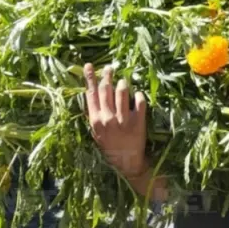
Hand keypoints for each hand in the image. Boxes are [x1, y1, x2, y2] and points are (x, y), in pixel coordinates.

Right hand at [83, 63, 147, 179]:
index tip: (89, 65)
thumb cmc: (109, 146)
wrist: (126, 162)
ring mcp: (123, 120)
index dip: (90, 78)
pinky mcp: (138, 122)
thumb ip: (95, 113)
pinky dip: (138, 95)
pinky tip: (137, 95)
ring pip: (122, 92)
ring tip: (123, 82)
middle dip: (107, 76)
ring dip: (123, 84)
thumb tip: (93, 92)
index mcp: (96, 120)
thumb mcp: (96, 132)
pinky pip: (139, 101)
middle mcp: (108, 118)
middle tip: (110, 68)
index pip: (91, 94)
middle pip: (106, 90)